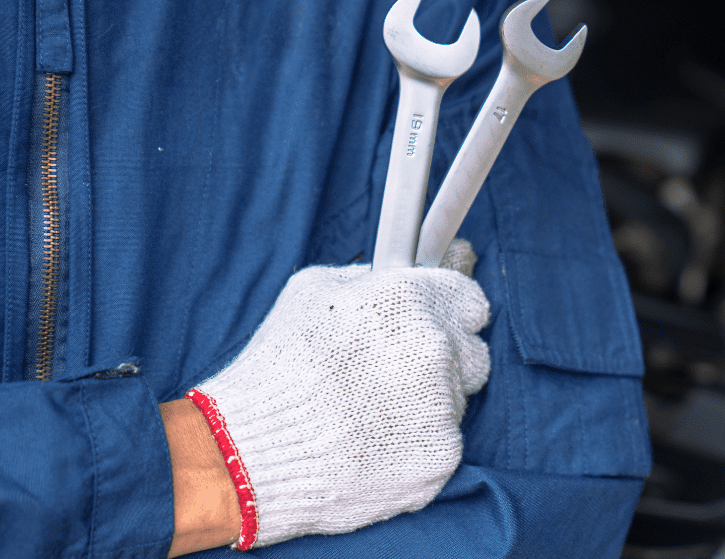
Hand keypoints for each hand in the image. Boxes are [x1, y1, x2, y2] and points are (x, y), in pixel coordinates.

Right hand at [184, 240, 489, 548]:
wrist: (253, 451)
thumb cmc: (278, 369)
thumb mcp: (311, 292)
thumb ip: (372, 278)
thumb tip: (409, 270)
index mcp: (407, 300)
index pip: (470, 301)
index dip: (454, 315)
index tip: (441, 327)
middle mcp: (434, 347)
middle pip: (471, 352)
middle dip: (443, 362)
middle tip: (393, 378)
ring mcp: (443, 403)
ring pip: (458, 399)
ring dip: (428, 404)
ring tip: (372, 414)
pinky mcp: (441, 453)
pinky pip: (445, 441)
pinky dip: (419, 445)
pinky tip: (377, 444)